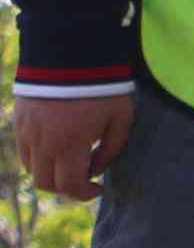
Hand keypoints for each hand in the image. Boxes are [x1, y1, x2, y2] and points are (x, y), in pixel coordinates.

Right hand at [12, 95, 129, 201]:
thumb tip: (96, 169)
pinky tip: (57, 145)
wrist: (70, 53)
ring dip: (51, 171)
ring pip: (32, 168)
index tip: (98, 189)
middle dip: (66, 187)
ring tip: (71, 159)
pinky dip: (38, 156)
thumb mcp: (120, 120)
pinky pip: (24, 150)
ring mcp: (26, 131)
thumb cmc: (103, 87)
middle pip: (45, 183)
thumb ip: (110, 150)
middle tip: (85, 177)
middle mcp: (42, 143)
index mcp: (68, 145)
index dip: (85, 194)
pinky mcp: (18, 120)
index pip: (69, 186)